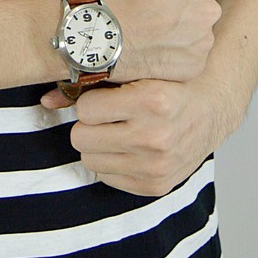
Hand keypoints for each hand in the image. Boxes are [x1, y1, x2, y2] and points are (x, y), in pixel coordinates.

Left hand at [41, 78, 238, 197]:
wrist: (213, 108)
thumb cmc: (171, 82)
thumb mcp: (139, 71)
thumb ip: (90, 83)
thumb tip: (45, 101)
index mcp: (153, 101)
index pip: (85, 109)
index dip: (92, 101)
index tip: (108, 97)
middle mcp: (155, 137)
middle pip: (81, 138)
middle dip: (90, 125)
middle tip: (110, 116)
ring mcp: (156, 166)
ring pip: (89, 160)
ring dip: (99, 145)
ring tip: (121, 130)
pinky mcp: (156, 186)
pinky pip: (107, 177)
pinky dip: (113, 162)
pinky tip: (132, 147)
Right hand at [91, 0, 219, 83]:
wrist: (95, 35)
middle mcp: (208, 7)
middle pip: (198, 2)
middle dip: (181, 4)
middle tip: (152, 11)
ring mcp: (203, 39)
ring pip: (196, 30)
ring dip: (180, 30)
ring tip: (150, 32)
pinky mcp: (194, 65)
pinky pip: (189, 56)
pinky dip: (175, 54)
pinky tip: (153, 48)